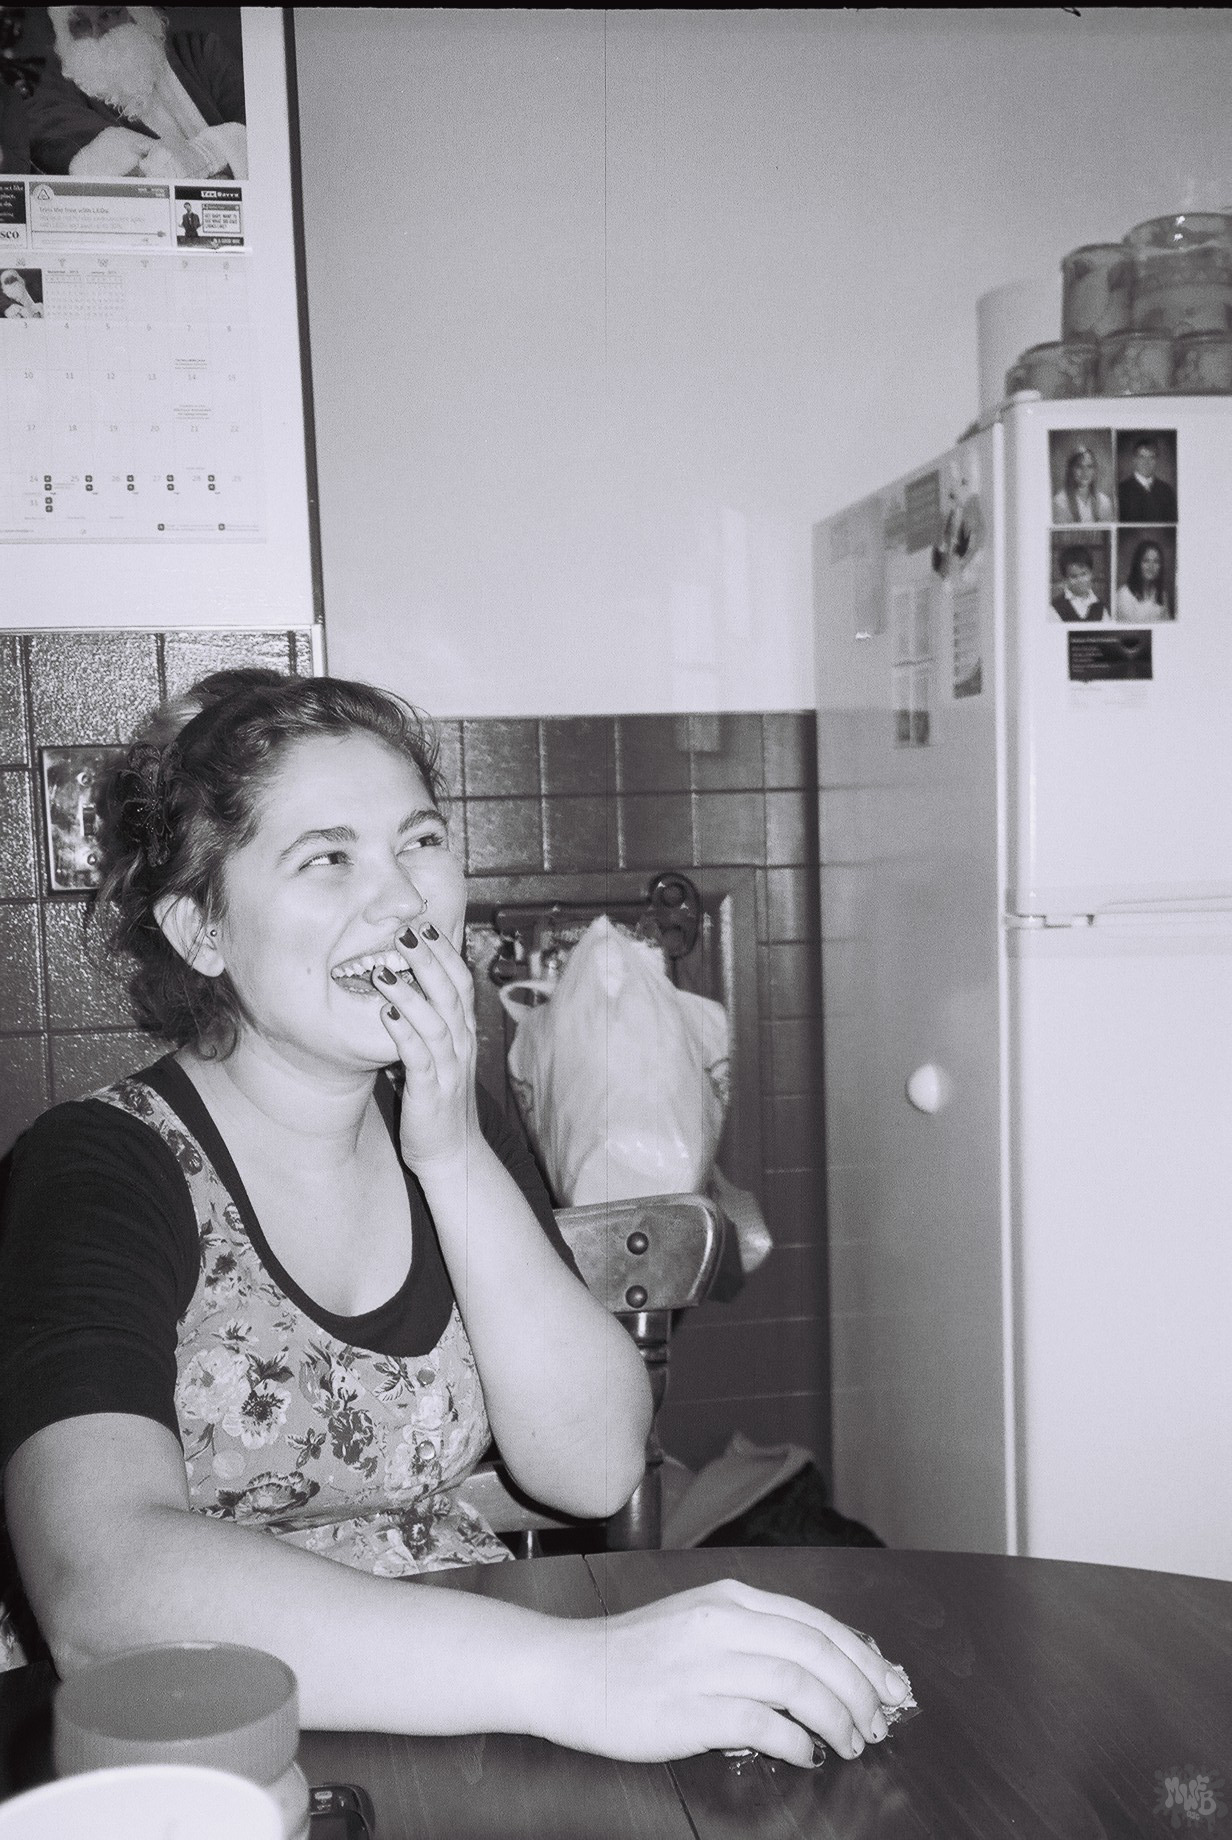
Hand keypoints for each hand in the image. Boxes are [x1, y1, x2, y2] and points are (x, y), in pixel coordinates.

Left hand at [373, 926, 478, 1172]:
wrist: (453, 1154)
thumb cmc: (439, 1103)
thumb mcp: (437, 1057)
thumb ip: (424, 1027)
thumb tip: (397, 995)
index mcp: (464, 1034)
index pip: (460, 983)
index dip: (444, 953)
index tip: (424, 926)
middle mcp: (462, 1045)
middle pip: (450, 993)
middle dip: (428, 960)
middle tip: (406, 932)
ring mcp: (449, 1067)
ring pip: (435, 1021)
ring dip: (410, 993)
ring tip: (384, 970)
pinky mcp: (432, 1090)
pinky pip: (419, 1056)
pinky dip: (403, 1033)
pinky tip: (386, 1014)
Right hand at [543, 1579, 910, 1766]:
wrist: (566, 1670)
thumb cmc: (631, 1654)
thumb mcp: (698, 1622)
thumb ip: (752, 1635)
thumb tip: (816, 1669)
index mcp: (730, 1598)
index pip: (817, 1622)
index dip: (863, 1656)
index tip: (889, 1685)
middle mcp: (723, 1622)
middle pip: (818, 1650)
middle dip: (861, 1689)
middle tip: (880, 1722)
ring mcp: (706, 1664)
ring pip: (798, 1682)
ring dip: (838, 1716)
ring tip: (852, 1741)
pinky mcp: (690, 1708)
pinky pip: (762, 1722)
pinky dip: (796, 1740)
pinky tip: (806, 1753)